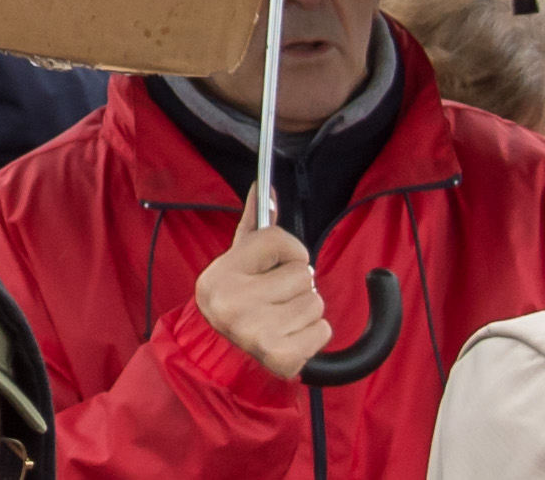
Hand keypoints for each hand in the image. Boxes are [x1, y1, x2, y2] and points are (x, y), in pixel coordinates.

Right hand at [195, 194, 329, 379]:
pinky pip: (323, 331)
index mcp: (223, 273)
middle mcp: (234, 303)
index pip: (280, 241)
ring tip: (281, 318)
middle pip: (303, 275)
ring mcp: (256, 333)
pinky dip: (314, 335)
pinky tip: (289, 337)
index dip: (288, 251)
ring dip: (306, 311)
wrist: (221, 353)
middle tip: (275, 297)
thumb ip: (255, 225)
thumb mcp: (238, 260)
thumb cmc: (237, 298)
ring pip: (315, 303)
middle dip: (298, 285)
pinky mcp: (280, 357)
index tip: (277, 264)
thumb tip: (265, 187)